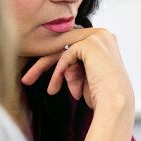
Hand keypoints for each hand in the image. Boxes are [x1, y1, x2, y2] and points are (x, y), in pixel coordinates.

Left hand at [19, 28, 133, 113]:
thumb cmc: (102, 98)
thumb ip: (73, 69)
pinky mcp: (90, 43)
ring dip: (44, 67)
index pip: (73, 46)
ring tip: (28, 82)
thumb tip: (64, 69)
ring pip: (62, 49)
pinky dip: (58, 73)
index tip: (37, 73)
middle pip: (65, 45)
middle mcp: (103, 35)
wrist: (114, 105)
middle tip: (26, 78)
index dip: (55, 61)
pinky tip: (54, 88)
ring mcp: (97, 37)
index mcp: (104, 41)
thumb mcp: (84, 79)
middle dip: (43, 62)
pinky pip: (65, 57)